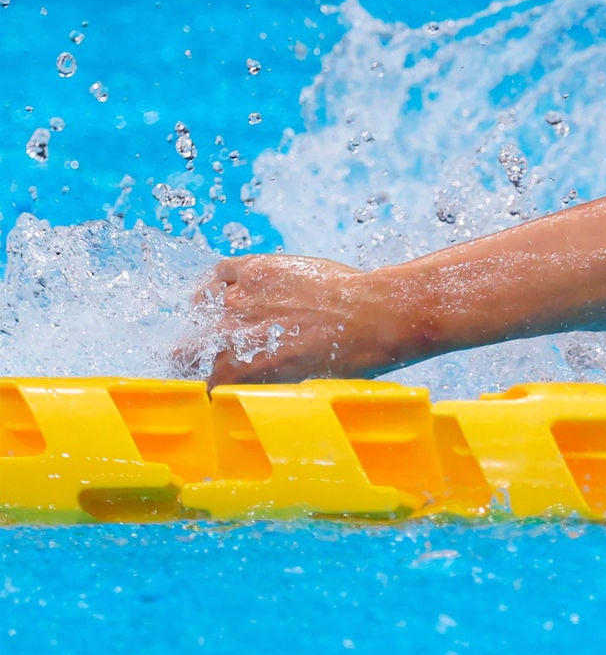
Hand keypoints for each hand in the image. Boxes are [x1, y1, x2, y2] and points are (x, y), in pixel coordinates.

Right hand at [184, 254, 409, 383]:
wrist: (370, 317)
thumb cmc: (345, 359)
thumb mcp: (298, 384)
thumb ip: (265, 380)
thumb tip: (255, 381)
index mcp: (237, 372)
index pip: (198, 382)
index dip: (202, 381)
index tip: (208, 379)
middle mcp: (228, 335)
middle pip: (185, 348)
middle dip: (191, 352)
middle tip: (204, 351)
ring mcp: (239, 298)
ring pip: (199, 307)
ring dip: (206, 313)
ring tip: (217, 314)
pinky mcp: (256, 269)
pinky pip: (221, 271)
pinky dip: (220, 279)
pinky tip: (225, 285)